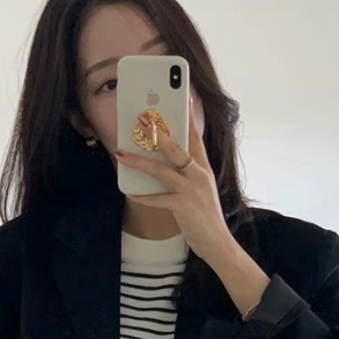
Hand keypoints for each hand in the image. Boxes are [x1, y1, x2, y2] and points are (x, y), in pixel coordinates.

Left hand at [116, 105, 234, 262]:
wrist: (217, 242)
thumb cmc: (205, 216)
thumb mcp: (200, 189)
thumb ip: (187, 173)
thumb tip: (163, 161)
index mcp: (204, 169)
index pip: (196, 137)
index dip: (188, 116)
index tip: (184, 96)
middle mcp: (199, 175)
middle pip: (177, 148)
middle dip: (157, 133)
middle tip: (141, 119)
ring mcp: (191, 190)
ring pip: (161, 170)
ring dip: (139, 161)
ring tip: (121, 152)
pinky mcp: (183, 205)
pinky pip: (157, 198)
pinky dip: (142, 196)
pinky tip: (129, 192)